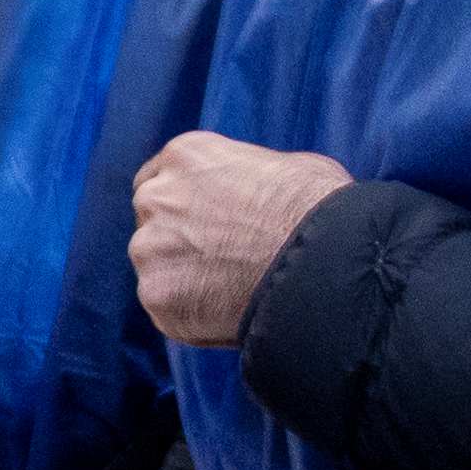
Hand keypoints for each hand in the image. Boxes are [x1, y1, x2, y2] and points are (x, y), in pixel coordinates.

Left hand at [127, 133, 353, 347]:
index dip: (182, 204)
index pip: (159, 180)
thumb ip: (247, 178)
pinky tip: (229, 311)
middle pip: (153, 223)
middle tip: (220, 261)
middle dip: (178, 241)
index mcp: (184, 156)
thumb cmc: (319, 209)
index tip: (201, 224)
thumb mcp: (288, 167)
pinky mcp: (156, 295)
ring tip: (233, 289)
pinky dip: (192, 313)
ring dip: (183, 278)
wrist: (320, 261)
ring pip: (157, 267)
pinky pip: (168, 307)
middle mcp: (155, 197)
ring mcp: (150, 248)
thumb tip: (254, 194)